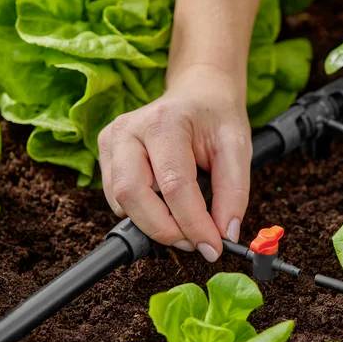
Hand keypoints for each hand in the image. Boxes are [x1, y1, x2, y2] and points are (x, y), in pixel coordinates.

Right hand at [98, 64, 251, 261]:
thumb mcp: (237, 148)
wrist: (198, 93)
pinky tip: (167, 208)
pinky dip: (143, 214)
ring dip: (153, 224)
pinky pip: (117, 198)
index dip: (194, 224)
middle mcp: (128, 129)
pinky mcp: (105, 154)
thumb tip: (226, 234)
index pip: (174, 185)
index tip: (213, 248)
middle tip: (195, 243)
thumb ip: (234, 193)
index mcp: (165, 122)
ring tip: (185, 225)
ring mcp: (111, 141)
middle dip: (165, 229)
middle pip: (133, 194)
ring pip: (120, 201)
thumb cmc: (216, 119)